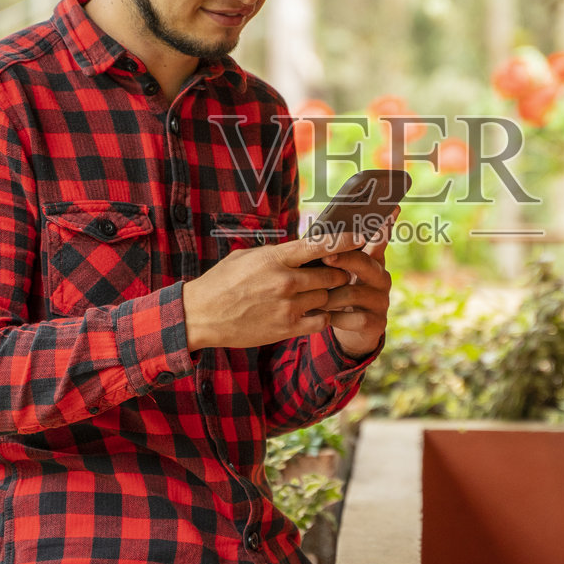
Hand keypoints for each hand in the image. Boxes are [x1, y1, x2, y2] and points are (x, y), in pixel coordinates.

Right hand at [183, 233, 359, 350]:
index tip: (361, 235)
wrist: (201, 316)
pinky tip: (321, 311)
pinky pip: (321, 320)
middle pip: (331, 273)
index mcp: (276, 258)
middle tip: (341, 271)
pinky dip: (324, 315)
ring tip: (330, 291)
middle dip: (339, 272)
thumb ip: (276, 253)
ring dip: (331, 294)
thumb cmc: (222, 282)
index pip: (320, 245)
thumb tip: (299, 249)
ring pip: (328, 297)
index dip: (345, 240)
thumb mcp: (246, 257)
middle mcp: (286, 281)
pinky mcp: (287, 328)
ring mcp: (288, 306)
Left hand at [318, 216, 393, 358]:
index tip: (391, 208)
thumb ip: (333, 255)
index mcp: (371, 260)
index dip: (385, 226)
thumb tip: (317, 234)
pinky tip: (324, 317)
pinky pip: (355, 318)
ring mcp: (381, 300)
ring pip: (354, 292)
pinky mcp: (378, 322)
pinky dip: (336, 318)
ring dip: (330, 296)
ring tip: (314, 299)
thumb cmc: (337, 292)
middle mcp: (381, 277)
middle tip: (327, 258)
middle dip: (345, 259)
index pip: (379, 239)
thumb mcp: (336, 273)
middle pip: (365, 262)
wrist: (347, 330)